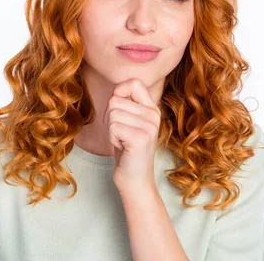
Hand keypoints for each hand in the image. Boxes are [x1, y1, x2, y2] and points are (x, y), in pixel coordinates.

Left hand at [105, 78, 161, 192]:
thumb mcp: (129, 123)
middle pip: (115, 100)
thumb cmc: (127, 150)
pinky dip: (112, 139)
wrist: (136, 180)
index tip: (118, 109)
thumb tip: (116, 90)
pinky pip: (113, 127)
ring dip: (111, 130)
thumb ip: (126, 104)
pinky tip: (123, 148)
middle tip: (121, 134)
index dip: (119, 92)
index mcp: (152, 109)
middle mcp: (154, 115)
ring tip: (123, 141)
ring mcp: (149, 127)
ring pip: (112, 113)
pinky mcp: (140, 138)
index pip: (134, 83)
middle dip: (110, 118)